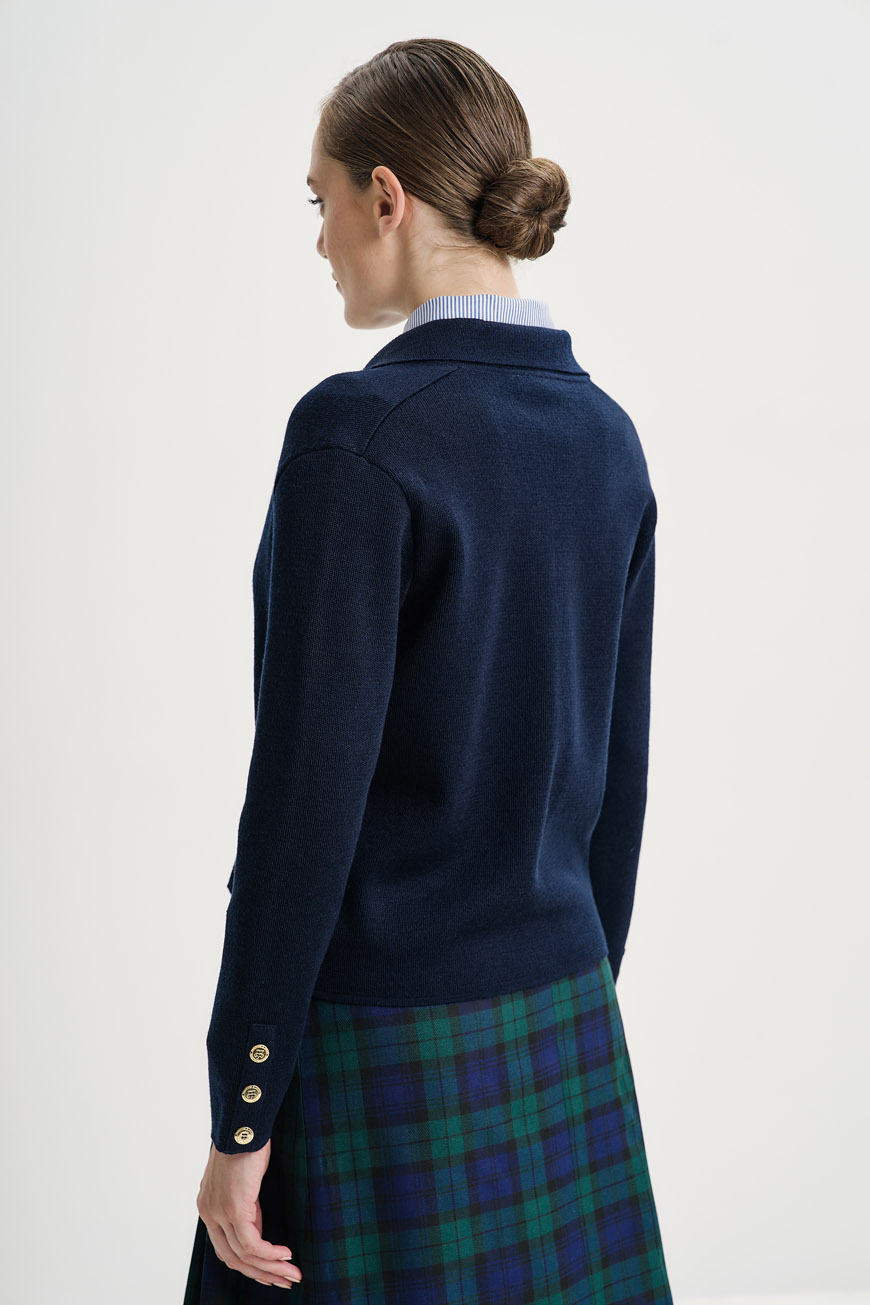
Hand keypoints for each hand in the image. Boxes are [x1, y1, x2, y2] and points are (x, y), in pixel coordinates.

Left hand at [196, 1139, 303, 1288]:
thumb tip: (256, 1222)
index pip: (226, 1249)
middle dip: (262, 1274)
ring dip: (272, 1268)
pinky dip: (271, 1253)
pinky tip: (286, 1254)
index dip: (249, 1264)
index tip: (272, 1270)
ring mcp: (219, 1212)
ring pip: (245, 1256)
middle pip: (234, 1259)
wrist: (242, 1122)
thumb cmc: (245, 1141)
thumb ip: (244, 1202)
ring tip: (293, 1273)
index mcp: (208, 1207)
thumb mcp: (241, 1178)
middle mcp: (209, 1213)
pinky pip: (252, 1244)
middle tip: (286, 1281)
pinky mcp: (235, 1208)